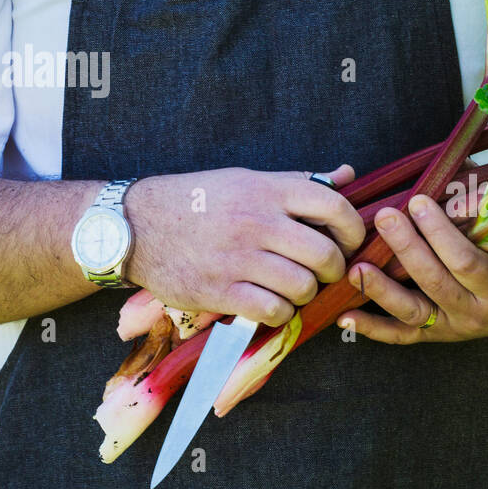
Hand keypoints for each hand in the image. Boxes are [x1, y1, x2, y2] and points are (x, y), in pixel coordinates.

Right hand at [125, 164, 363, 326]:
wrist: (134, 225)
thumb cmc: (198, 201)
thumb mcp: (245, 180)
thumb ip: (298, 182)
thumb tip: (348, 176)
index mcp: (266, 190)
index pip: (334, 206)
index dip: (353, 229)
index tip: (349, 241)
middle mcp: (256, 222)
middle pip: (325, 254)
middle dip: (333, 269)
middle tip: (323, 272)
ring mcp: (238, 259)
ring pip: (303, 287)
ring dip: (305, 293)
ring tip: (292, 287)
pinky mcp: (220, 291)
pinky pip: (274, 311)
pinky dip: (280, 312)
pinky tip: (270, 303)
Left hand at [336, 194, 487, 342]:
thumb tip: (455, 178)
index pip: (467, 262)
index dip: (441, 234)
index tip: (420, 201)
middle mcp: (475, 313)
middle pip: (435, 282)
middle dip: (407, 248)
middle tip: (386, 216)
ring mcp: (452, 328)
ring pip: (412, 311)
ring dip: (380, 289)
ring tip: (357, 266)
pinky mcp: (434, 336)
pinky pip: (401, 336)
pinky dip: (372, 328)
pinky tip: (344, 317)